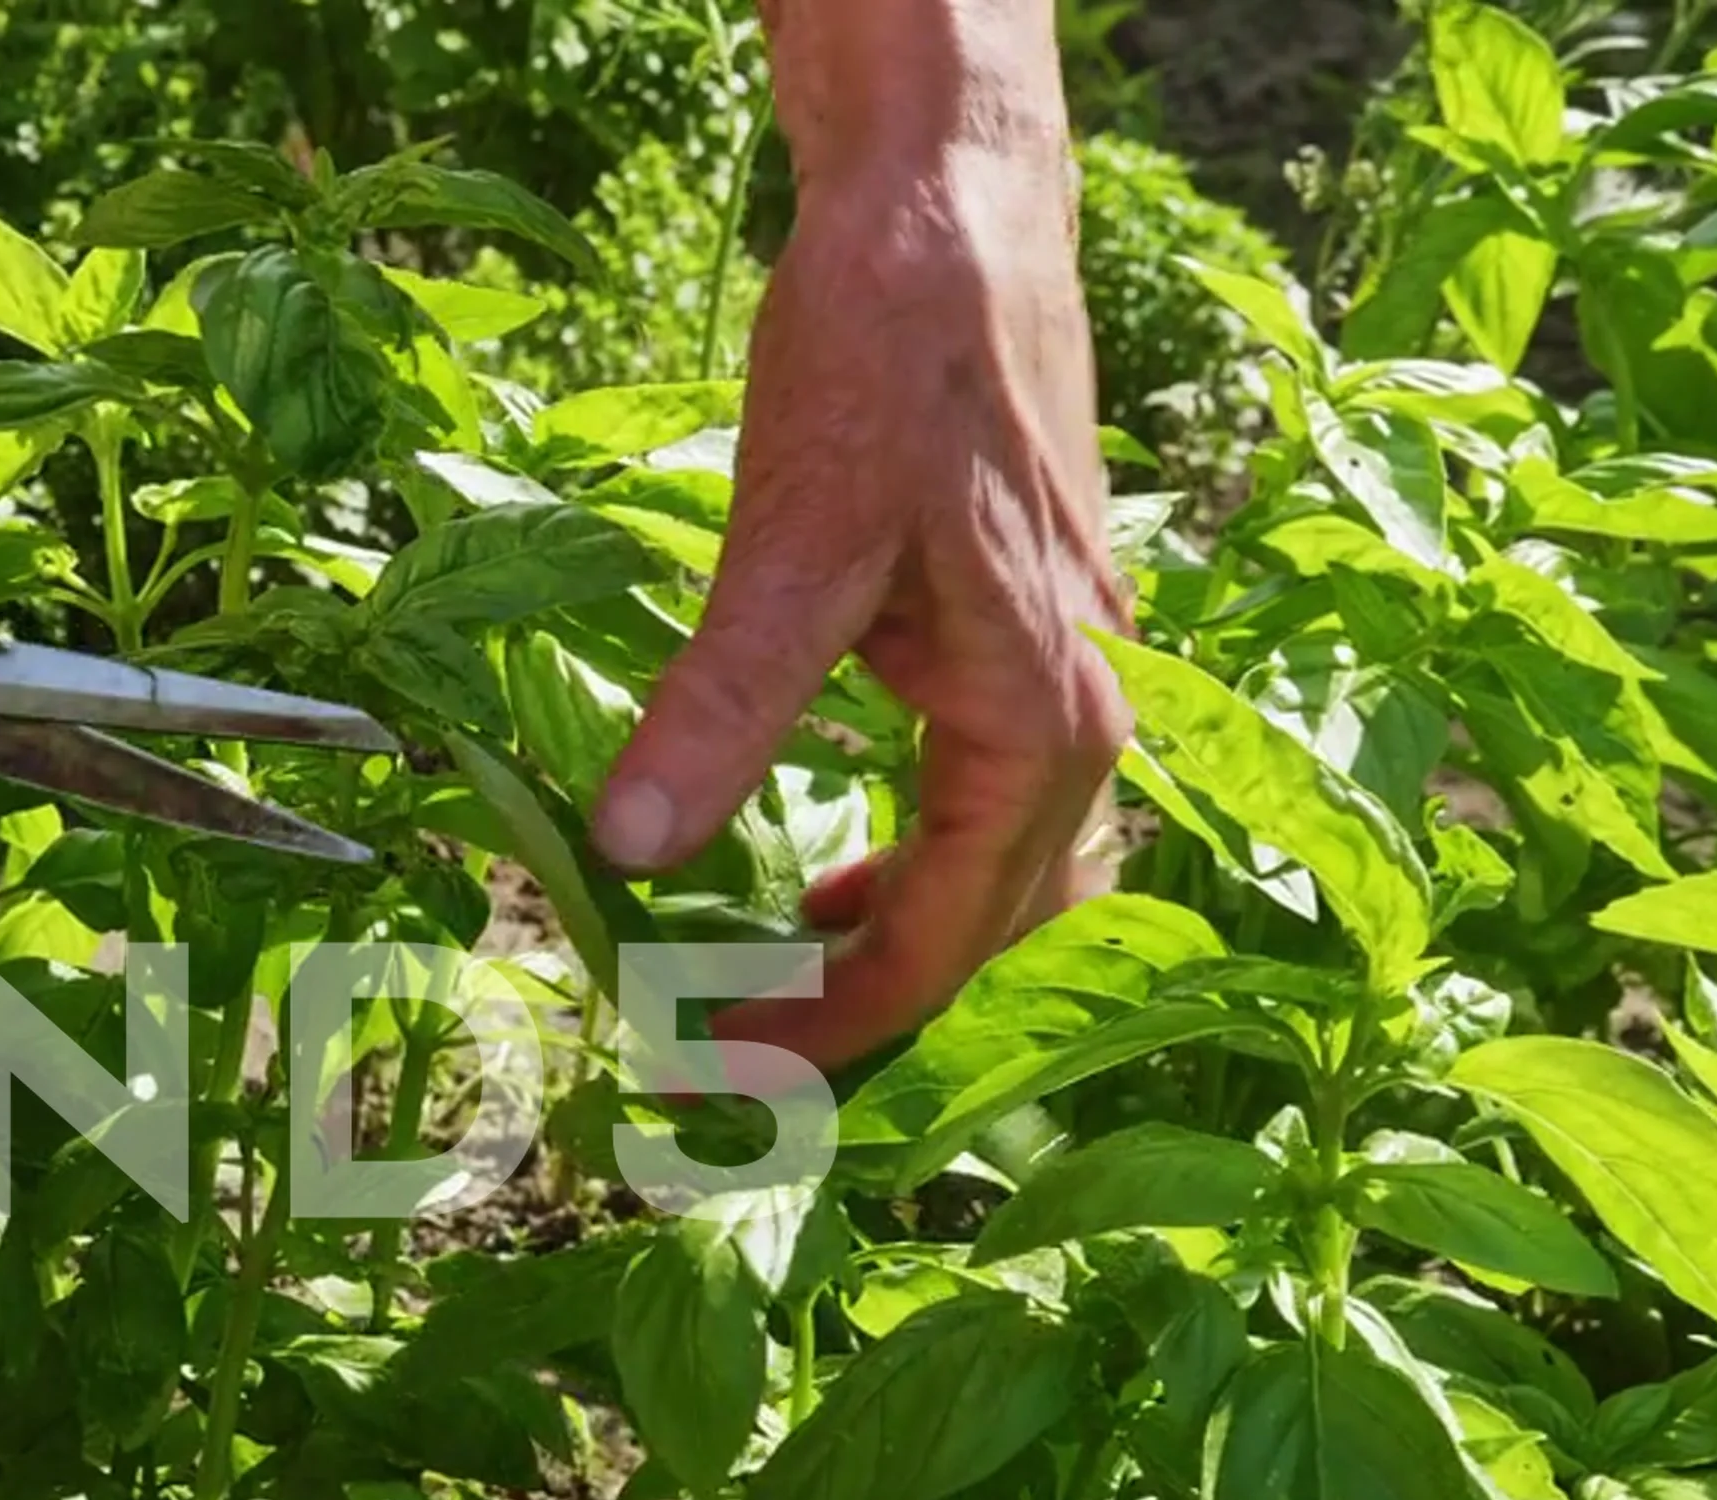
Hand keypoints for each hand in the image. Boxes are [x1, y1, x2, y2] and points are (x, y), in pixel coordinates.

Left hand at [590, 2, 1133, 1076]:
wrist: (955, 214)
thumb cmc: (889, 360)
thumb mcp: (788, 543)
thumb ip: (719, 705)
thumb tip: (631, 849)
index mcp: (1040, 721)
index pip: (941, 942)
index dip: (825, 1029)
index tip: (709, 1069)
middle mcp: (1085, 715)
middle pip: (994, 932)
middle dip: (864, 1008)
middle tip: (727, 1053)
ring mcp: (1074, 673)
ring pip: (1012, 874)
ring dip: (901, 941)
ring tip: (773, 980)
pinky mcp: (1039, 635)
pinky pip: (1000, 804)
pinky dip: (920, 862)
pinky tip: (834, 869)